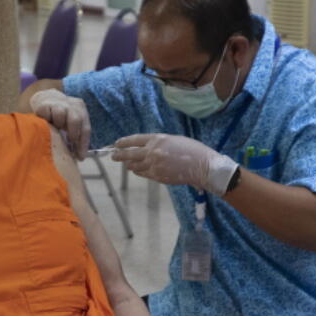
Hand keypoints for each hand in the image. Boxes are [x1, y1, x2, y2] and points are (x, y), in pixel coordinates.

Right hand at [30, 88, 90, 159]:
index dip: (83, 144)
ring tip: (55, 129)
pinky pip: (46, 114)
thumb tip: (77, 157)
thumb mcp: (70, 121)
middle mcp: (71, 104)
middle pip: (76, 120)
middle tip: (68, 143)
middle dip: (73, 134)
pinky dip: (46, 121)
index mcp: (81, 109)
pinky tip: (45, 123)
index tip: (80, 157)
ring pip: (60, 115)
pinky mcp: (44, 105)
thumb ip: (74, 134)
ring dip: (58, 125)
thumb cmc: (60, 115)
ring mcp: (58, 103)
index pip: (85, 128)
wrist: (46, 97)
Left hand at [110, 133, 237, 195]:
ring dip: (130, 165)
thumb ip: (158, 143)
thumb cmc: (192, 150)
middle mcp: (153, 152)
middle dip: (119, 155)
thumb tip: (146, 148)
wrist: (203, 166)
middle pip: (129, 154)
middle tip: (113, 156)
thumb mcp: (174, 140)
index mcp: (158, 139)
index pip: (135, 140)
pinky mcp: (157, 176)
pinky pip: (143, 173)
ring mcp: (154, 165)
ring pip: (134, 166)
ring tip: (127, 164)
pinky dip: (139, 171)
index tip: (117, 143)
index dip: (124, 142)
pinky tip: (138, 170)